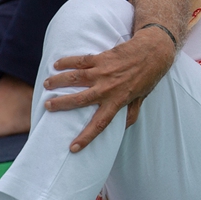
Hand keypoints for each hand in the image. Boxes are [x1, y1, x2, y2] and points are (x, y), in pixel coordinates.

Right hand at [41, 27, 177, 151]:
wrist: (153, 51)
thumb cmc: (148, 76)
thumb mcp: (141, 98)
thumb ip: (131, 113)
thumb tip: (124, 129)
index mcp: (117, 102)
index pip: (100, 124)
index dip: (86, 137)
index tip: (73, 148)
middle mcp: (107, 89)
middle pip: (80, 100)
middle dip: (62, 104)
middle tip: (47, 106)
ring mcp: (103, 72)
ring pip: (75, 78)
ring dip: (59, 81)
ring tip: (47, 84)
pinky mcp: (101, 58)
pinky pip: (80, 61)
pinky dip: (67, 62)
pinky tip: (57, 65)